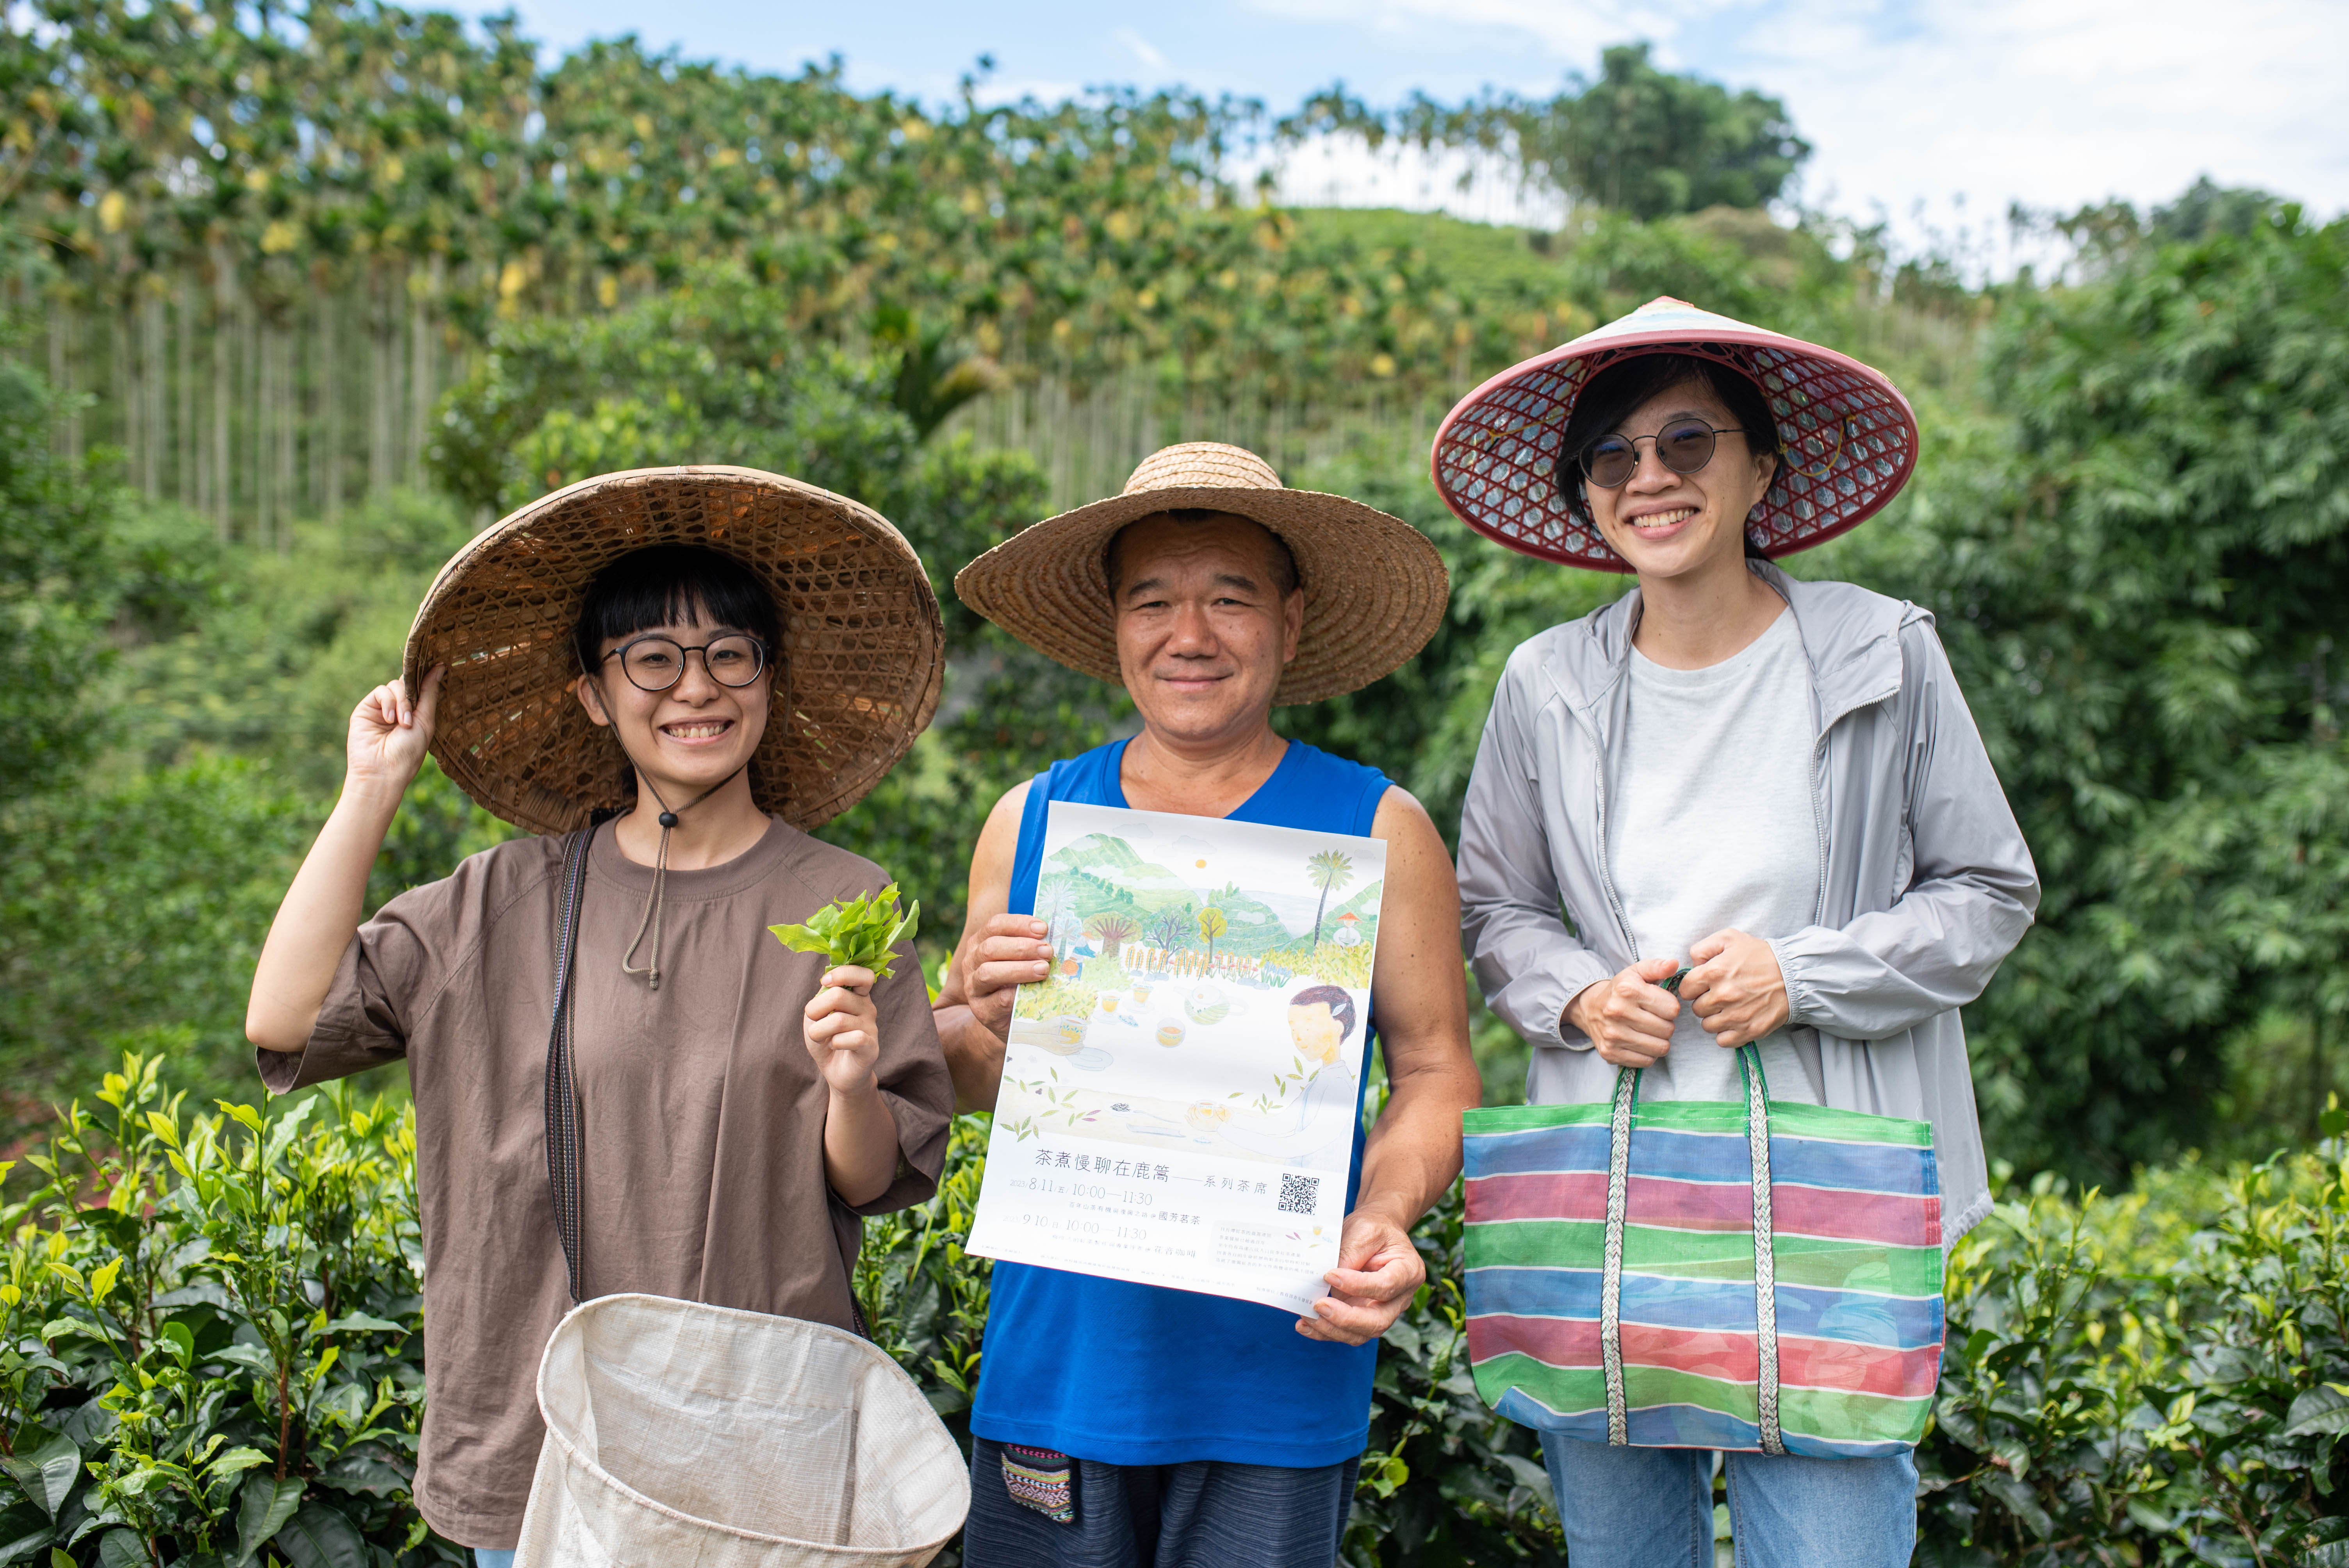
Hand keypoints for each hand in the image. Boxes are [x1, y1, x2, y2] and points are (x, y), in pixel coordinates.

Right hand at [347, 667, 443, 797]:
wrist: (382, 771)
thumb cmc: (407, 753)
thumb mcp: (425, 721)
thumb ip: (429, 693)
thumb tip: (440, 667)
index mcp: (417, 715)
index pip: (422, 690)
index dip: (427, 680)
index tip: (440, 665)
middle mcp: (400, 710)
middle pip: (408, 685)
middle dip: (413, 696)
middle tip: (411, 718)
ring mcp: (382, 709)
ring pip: (395, 686)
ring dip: (402, 702)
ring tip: (402, 723)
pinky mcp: (366, 709)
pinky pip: (380, 691)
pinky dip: (388, 702)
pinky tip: (389, 719)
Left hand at [804, 966, 881, 1093]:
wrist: (837, 1072)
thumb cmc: (826, 1040)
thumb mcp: (816, 1015)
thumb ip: (822, 996)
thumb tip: (828, 984)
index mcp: (857, 996)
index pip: (863, 974)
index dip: (843, 973)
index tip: (825, 982)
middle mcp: (867, 1008)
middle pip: (839, 995)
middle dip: (815, 1009)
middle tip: (813, 1021)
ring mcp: (871, 1027)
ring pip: (838, 1020)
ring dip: (819, 1031)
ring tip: (821, 1038)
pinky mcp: (871, 1047)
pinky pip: (849, 1038)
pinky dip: (834, 1043)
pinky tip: (835, 1046)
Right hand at [961, 914, 1053, 1039]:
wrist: (1009, 1017)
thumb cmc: (1019, 980)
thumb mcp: (1021, 959)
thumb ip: (1031, 947)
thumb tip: (1054, 937)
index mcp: (980, 942)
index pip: (995, 925)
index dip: (1019, 924)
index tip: (1043, 929)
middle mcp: (971, 961)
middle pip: (991, 947)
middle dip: (1022, 947)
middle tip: (1047, 951)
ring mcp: (973, 987)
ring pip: (989, 972)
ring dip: (1019, 969)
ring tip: (1043, 969)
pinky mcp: (981, 1010)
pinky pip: (998, 1000)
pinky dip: (1017, 994)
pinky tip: (1033, 992)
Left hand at [1299, 1211, 1424, 1344]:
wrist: (1375, 1235)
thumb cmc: (1373, 1229)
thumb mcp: (1364, 1230)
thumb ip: (1350, 1254)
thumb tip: (1327, 1280)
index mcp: (1408, 1271)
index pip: (1386, 1286)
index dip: (1357, 1286)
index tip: (1330, 1275)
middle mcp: (1400, 1298)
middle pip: (1378, 1321)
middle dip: (1345, 1319)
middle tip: (1319, 1306)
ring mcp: (1383, 1311)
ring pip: (1361, 1333)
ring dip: (1332, 1329)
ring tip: (1307, 1317)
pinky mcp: (1365, 1317)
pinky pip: (1348, 1333)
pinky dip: (1326, 1331)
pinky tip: (1306, 1325)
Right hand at [1563, 957, 1681, 1067]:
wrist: (1590, 1008)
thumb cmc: (1620, 990)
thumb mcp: (1636, 973)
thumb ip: (1657, 967)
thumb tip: (1674, 964)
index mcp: (1627, 990)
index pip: (1672, 1009)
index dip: (1670, 1007)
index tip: (1660, 1005)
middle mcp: (1618, 1013)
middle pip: (1668, 1029)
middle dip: (1666, 1024)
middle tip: (1655, 1019)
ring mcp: (1613, 1036)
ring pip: (1660, 1048)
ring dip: (1660, 1040)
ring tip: (1650, 1031)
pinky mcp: (1610, 1053)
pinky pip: (1647, 1061)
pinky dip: (1648, 1053)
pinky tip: (1640, 1042)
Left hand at [1680, 929, 1789, 1047]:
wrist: (1794, 975)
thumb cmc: (1761, 955)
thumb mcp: (1730, 938)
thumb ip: (1703, 947)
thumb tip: (1692, 964)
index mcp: (1714, 972)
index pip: (1685, 989)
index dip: (1693, 987)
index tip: (1703, 985)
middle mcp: (1723, 996)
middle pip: (1696, 1008)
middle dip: (1705, 1001)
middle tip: (1720, 995)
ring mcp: (1736, 1016)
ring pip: (1707, 1026)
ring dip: (1714, 1018)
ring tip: (1728, 1007)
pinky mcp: (1749, 1030)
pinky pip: (1723, 1040)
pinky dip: (1726, 1033)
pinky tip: (1735, 1020)